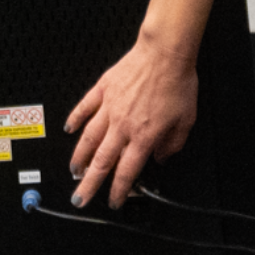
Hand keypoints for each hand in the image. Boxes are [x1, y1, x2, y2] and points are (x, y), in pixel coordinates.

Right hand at [64, 37, 197, 207]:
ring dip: (80, 157)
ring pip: (89, 138)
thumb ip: (173, 144)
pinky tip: (69, 128)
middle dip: (89, 184)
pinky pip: (85, 106)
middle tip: (79, 198)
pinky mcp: (104, 89)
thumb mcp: (185, 120)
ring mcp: (110, 107)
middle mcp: (123, 125)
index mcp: (144, 136)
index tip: (114, 201)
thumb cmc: (177, 82)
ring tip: (73, 169)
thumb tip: (161, 157)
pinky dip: (75, 118)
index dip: (119, 191)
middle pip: (102, 162)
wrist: (165, 52)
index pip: (127, 172)